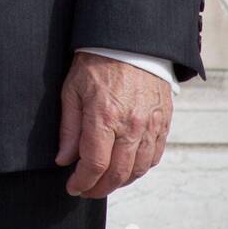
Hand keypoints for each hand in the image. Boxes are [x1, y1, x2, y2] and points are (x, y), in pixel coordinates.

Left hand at [55, 51, 172, 197]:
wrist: (131, 39)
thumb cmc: (98, 59)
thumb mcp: (73, 88)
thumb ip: (69, 127)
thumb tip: (64, 159)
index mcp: (105, 116)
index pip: (95, 165)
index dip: (82, 183)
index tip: (73, 187)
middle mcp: (131, 124)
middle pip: (118, 174)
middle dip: (99, 188)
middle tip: (87, 189)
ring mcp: (150, 124)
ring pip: (138, 169)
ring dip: (121, 181)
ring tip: (106, 180)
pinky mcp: (164, 120)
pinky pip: (155, 155)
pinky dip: (141, 167)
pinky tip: (128, 166)